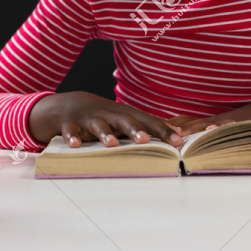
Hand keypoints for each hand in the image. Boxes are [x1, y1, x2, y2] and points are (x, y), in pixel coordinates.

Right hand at [30, 92, 183, 148]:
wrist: (72, 104)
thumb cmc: (108, 116)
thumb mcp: (128, 119)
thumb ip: (151, 126)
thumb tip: (179, 133)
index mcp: (127, 116)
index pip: (149, 122)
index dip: (163, 132)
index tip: (178, 142)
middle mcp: (111, 116)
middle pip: (125, 121)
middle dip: (135, 130)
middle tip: (145, 140)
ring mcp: (91, 120)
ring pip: (99, 126)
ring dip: (105, 134)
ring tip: (112, 143)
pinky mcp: (72, 125)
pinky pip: (71, 131)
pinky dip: (73, 137)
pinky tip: (75, 145)